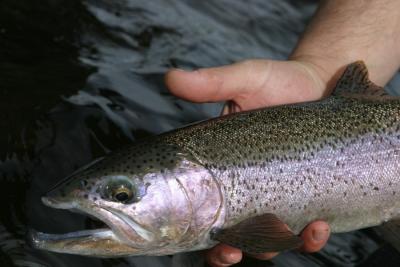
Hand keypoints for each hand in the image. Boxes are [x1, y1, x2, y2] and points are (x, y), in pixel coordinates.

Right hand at [165, 59, 330, 266]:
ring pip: (271, 240)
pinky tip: (319, 225)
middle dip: (232, 252)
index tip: (213, 242)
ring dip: (280, 246)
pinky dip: (312, 237)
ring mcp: (278, 195)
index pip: (204, 211)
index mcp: (223, 169)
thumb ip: (210, 84)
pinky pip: (307, 230)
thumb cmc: (277, 81)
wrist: (320, 80)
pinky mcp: (309, 196)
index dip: (204, 237)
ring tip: (297, 231)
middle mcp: (247, 189)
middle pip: (233, 236)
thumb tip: (170, 78)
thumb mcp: (243, 80)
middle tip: (233, 251)